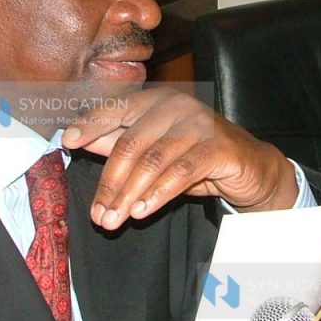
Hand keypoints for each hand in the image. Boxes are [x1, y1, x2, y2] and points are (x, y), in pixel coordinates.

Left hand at [61, 86, 297, 229]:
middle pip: (131, 143)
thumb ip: (120, 143)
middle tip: (97, 215)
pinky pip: (180, 172)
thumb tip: (79, 139)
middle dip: (110, 182)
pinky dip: (157, 194)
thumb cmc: (199, 158)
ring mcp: (199, 123)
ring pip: (153, 160)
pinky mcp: (218, 146)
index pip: (116, 110)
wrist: (252, 168)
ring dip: (129, 194)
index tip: (67, 142)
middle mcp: (177, 105)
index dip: (91, 124)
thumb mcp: (155, 151)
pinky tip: (142, 211)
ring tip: (114, 219)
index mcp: (157, 100)